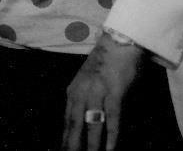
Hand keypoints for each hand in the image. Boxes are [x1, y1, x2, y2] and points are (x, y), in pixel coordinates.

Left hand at [62, 33, 142, 150]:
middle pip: (75, 126)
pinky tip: (110, 148)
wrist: (118, 41)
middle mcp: (82, 92)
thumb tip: (82, 126)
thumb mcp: (86, 82)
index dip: (65, 140)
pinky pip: (112, 117)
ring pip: (93, 124)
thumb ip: (82, 101)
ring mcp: (98, 91)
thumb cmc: (104, 62)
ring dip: (92, 145)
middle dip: (73, 146)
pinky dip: (111, 134)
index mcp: (73, 91)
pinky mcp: (114, 91)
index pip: (67, 122)